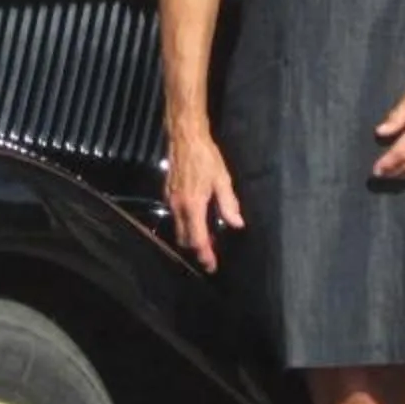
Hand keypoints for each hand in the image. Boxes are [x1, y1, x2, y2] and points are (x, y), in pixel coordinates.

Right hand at [164, 127, 244, 272]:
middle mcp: (178, 206)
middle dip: (196, 249)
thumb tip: (237, 224)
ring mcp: (170, 200)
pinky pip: (175, 217)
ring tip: (206, 238)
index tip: (211, 266)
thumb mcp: (222, 179)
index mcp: (193, 206)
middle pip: (185, 239)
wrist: (185, 137)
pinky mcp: (167, 193)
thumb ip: (229, 204)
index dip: (205, 255)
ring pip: (178, 228)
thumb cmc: (206, 157)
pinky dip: (185, 225)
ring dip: (190, 237)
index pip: (198, 239)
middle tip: (211, 254)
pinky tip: (196, 220)